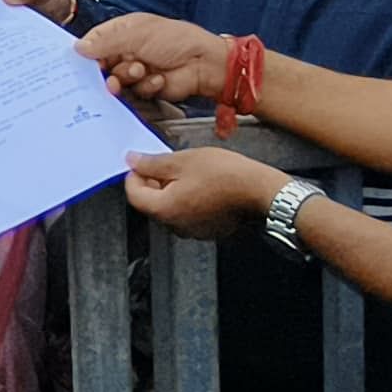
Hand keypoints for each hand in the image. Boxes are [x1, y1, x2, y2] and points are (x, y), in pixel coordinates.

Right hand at [82, 16, 232, 104]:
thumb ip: (106, 43)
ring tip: (141, 71)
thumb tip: (78, 47)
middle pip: (102, 64)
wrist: (204, 63)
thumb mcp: (138, 35)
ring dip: (129, 77)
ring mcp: (136, 69)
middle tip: (111, 74)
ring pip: (117, 80)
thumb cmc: (176, 40)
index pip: (95, 41)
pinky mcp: (146, 87)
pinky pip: (134, 92)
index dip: (86, 52)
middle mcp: (127, 50)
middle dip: (108, 70)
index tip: (79, 62)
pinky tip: (158, 78)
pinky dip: (146, 86)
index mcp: (124, 31)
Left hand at [123, 146, 286, 239]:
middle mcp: (174, 226)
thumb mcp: (184, 160)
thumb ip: (153, 163)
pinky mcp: (207, 231)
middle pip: (151, 204)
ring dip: (170, 191)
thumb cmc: (225, 175)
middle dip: (152, 183)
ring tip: (186, 171)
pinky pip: (188, 215)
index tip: (141, 162)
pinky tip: (201, 184)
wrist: (259, 192)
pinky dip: (187, 200)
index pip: (134, 195)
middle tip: (164, 163)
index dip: (133, 175)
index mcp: (164, 209)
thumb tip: (132, 161)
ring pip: (170, 210)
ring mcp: (192, 231)